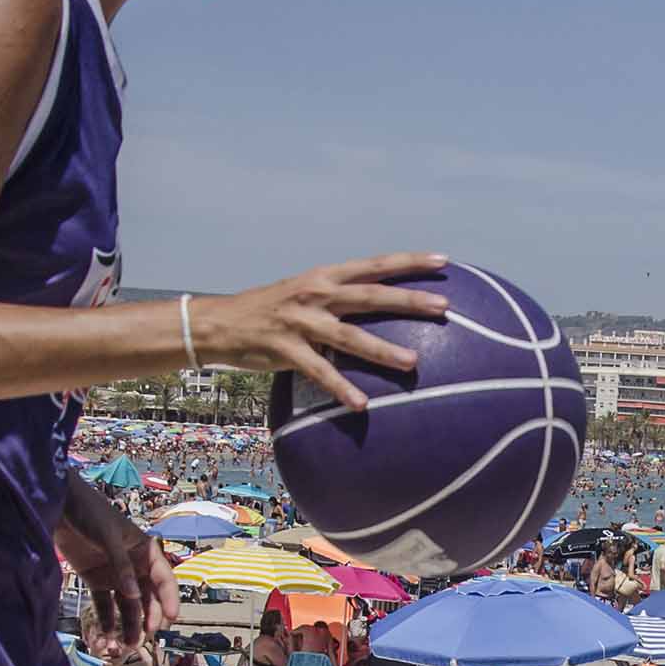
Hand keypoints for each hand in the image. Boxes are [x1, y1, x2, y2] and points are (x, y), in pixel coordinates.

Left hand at [57, 486, 174, 652]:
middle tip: (146, 637)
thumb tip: (135, 596)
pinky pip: (105, 605)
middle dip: (148, 617)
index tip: (171, 618)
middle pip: (146, 596)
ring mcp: (114, 574)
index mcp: (145, 550)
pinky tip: (107, 636)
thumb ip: (121, 566)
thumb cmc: (90, 513)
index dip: (169, 597)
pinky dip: (106, 620)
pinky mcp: (95, 580)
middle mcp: (133, 565)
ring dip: (129, 624)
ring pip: (127, 605)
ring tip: (127, 645)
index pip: (163, 577)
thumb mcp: (109, 537)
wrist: (58, 507)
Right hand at [186, 255, 448, 411]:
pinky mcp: (285, 348)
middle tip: (443, 308)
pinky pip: (318, 371)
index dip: (409, 262)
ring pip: (349, 336)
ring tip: (413, 363)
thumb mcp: (306, 292)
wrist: (221, 322)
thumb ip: (340, 296)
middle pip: (371, 295)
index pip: (375, 265)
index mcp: (325, 277)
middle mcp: (316, 293)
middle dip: (408, 301)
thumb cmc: (272, 310)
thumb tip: (380, 304)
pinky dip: (340, 387)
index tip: (443, 261)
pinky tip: (361, 404)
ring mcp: (301, 321)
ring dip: (383, 350)